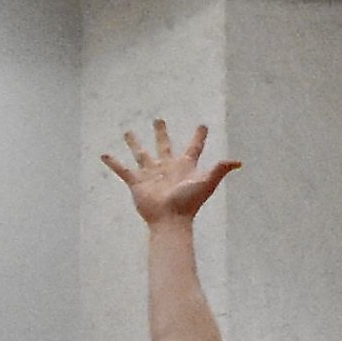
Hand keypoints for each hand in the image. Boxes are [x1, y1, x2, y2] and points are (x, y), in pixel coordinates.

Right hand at [101, 119, 239, 227]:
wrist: (170, 220)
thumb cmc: (188, 202)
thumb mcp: (206, 182)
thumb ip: (220, 170)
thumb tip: (238, 161)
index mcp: (184, 166)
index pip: (194, 147)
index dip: (199, 137)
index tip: (202, 126)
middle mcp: (167, 168)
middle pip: (164, 146)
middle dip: (161, 133)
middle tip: (158, 120)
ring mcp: (151, 175)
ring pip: (141, 154)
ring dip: (134, 143)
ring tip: (127, 132)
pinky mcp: (137, 183)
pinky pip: (123, 170)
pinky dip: (113, 163)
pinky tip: (103, 155)